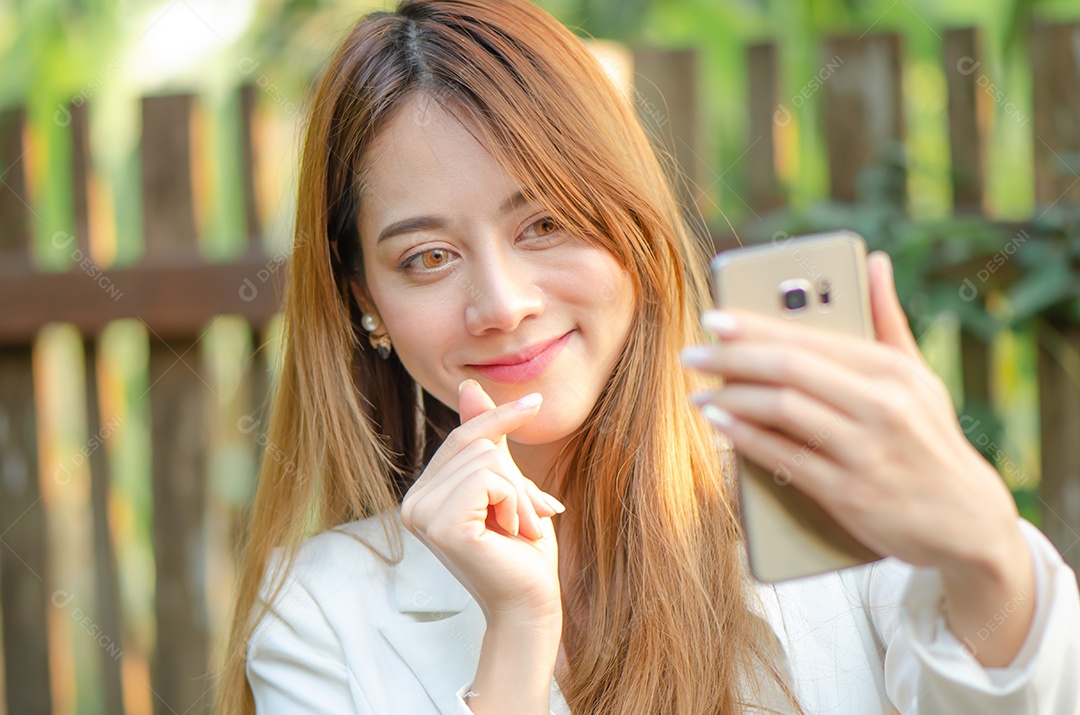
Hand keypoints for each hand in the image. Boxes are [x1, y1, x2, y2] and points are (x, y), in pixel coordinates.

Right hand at [400, 379, 564, 623]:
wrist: (531, 602)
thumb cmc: (522, 550)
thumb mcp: (507, 483)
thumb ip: (487, 439)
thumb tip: (469, 386)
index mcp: (425, 493)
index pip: (462, 436)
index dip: (499, 418)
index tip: (535, 401)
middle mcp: (414, 503)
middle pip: (477, 444)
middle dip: (515, 479)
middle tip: (522, 520)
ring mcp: (422, 515)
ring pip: (487, 459)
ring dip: (518, 495)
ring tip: (517, 529)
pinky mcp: (441, 526)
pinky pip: (488, 479)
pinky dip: (514, 501)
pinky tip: (510, 532)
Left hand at [679, 251, 1024, 574]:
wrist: (968, 523)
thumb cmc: (929, 439)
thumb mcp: (919, 377)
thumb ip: (887, 320)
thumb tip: (875, 262)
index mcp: (893, 371)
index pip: (810, 338)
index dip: (755, 326)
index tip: (714, 317)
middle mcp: (882, 406)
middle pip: (789, 369)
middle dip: (731, 358)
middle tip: (692, 354)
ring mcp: (865, 451)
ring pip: (783, 410)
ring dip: (731, 398)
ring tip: (700, 392)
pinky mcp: (850, 493)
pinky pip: (785, 458)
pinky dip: (745, 438)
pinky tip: (719, 425)